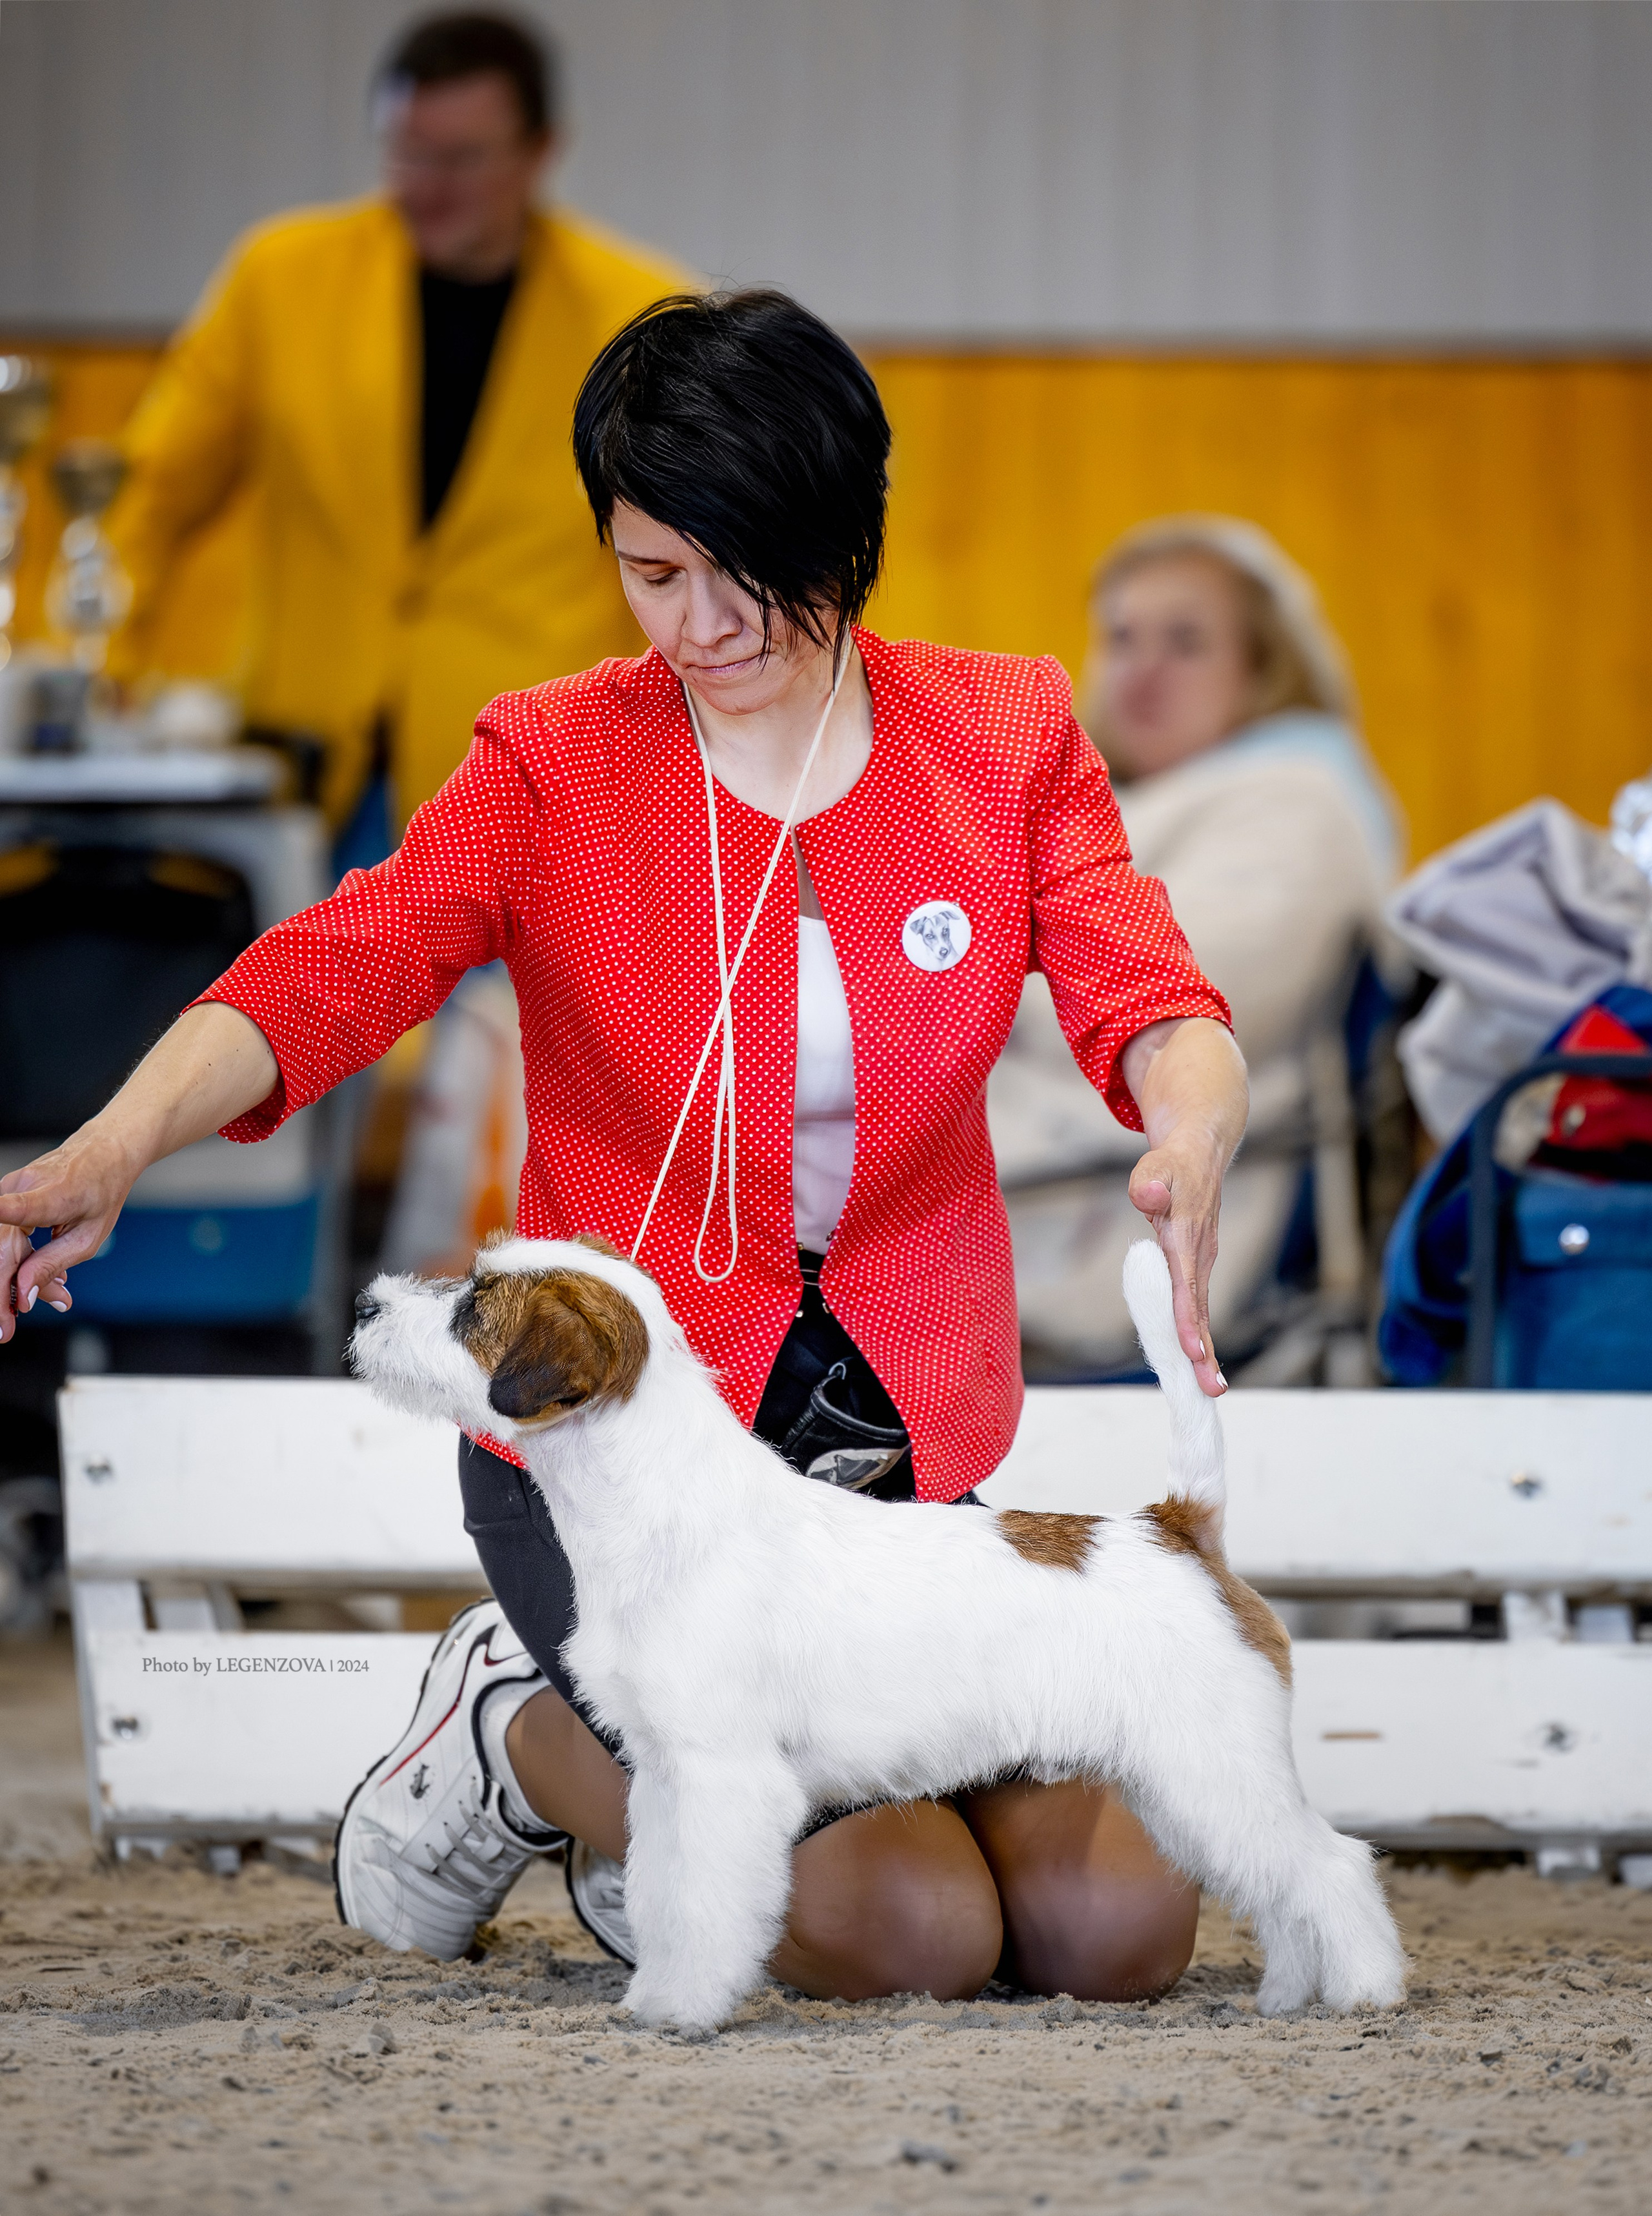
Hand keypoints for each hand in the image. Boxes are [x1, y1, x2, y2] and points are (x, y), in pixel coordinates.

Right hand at [0, 1126, 139, 1343]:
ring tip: (35, 1308)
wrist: (102, 1154)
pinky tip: (37, 1286)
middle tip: (6, 1330)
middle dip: (1, 1294)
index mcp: (55, 1195)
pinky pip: (3, 1239)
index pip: (20, 1209)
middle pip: (0, 1249)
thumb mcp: (89, 1236)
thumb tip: (24, 1297)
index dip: (4, 1215)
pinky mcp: (4, 1198)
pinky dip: (17, 1266)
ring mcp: (8, 1191)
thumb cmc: (101, 1191)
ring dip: (11, 1284)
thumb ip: (53, 1265)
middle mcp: (23, 1188)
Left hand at [1128, 1139, 1225, 1396]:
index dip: (1189, 1320)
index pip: (1187, 1287)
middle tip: (1211, 1391)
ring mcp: (1203, 1263)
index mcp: (1188, 1238)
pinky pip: (1197, 1305)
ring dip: (1206, 1351)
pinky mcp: (1199, 1266)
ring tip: (1209, 1388)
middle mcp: (1200, 1256)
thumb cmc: (1171, 1165)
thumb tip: (1146, 1196)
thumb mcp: (1154, 1167)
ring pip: (1202, 1312)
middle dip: (1206, 1352)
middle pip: (1201, 1310)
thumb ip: (1148, 1184)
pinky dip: (1200, 1333)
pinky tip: (1200, 1361)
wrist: (1200, 1154)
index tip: (1194, 1351)